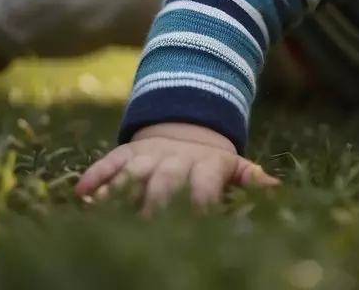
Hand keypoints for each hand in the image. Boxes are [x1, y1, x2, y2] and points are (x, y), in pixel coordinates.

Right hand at [75, 122, 279, 215]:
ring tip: (103, 209)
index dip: (199, 203)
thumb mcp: (235, 167)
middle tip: (144, 229)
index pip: (204, 184)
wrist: (187, 129)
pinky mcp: (126, 152)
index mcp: (207, 165)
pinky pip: (107, 161)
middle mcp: (176, 159)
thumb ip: (252, 178)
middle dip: (155, 205)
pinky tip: (81, 193)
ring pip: (132, 171)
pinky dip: (94, 176)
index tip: (195, 225)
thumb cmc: (212, 165)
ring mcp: (149, 155)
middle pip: (164, 181)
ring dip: (118, 190)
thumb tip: (277, 188)